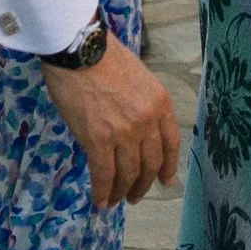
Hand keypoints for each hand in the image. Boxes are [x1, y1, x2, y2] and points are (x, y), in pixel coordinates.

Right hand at [42, 37, 179, 206]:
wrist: (79, 49)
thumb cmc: (103, 55)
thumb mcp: (137, 76)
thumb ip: (139, 103)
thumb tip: (131, 126)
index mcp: (160, 103)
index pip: (171, 143)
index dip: (168, 166)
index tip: (165, 180)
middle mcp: (147, 121)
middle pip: (150, 163)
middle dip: (143, 184)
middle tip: (135, 196)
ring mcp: (124, 133)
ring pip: (128, 173)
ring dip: (122, 191)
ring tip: (115, 200)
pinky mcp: (99, 140)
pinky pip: (104, 174)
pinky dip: (102, 191)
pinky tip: (99, 200)